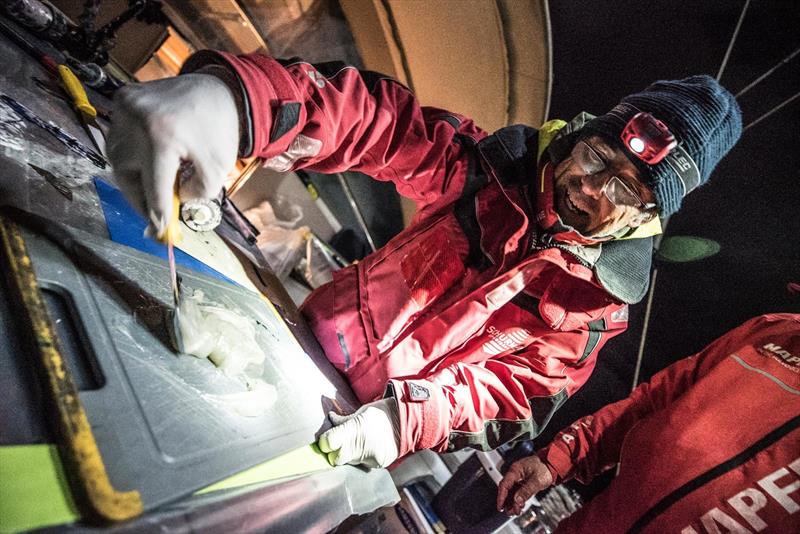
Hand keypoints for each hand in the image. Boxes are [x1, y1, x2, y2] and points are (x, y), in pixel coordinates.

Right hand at [107, 73, 238, 236]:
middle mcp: (136, 119)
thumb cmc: (219, 127)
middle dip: (140, 198)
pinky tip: (146, 167)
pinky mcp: (122, 100)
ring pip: (118, 158)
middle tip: (154, 215)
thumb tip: (174, 208)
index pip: (154, 184)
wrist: (217, 87)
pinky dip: (131, 157)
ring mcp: (124, 107)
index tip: (160, 230)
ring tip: (151, 192)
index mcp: (163, 135)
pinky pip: (119, 139)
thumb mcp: (218, 167)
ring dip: (133, 178)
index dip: (158, 211)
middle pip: (127, 173)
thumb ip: (198, 192)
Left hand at [317, 398, 400, 468]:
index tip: (326, 439)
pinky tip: (367, 448)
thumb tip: (331, 420)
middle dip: (333, 452)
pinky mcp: (376, 465)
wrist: (406, 422)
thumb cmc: (383, 414)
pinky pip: (361, 465)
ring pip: (347, 463)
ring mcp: (369, 458)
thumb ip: (344, 420)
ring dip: (347, 455)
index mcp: (354, 429)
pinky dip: (360, 458)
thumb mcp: (361, 412)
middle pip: (334, 459)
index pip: (327, 443)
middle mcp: (360, 446)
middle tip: (338, 444)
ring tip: (357, 443)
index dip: (324, 442)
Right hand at [496, 455, 553, 514]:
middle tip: (509, 513)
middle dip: (507, 502)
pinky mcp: (524, 481)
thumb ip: (526, 491)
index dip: (501, 497)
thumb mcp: (536, 480)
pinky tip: (520, 506)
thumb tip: (517, 501)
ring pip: (512, 492)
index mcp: (515, 470)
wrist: (552, 463)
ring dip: (512, 502)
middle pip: (507, 489)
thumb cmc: (545, 467)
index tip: (501, 507)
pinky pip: (518, 491)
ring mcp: (519, 478)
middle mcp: (515, 474)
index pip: (504, 485)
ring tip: (514, 512)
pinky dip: (518, 499)